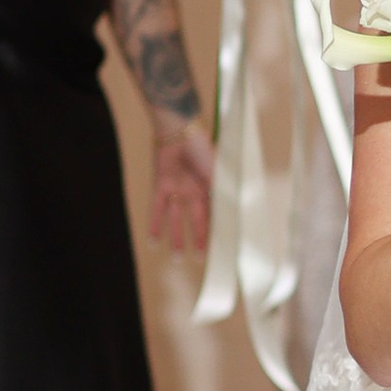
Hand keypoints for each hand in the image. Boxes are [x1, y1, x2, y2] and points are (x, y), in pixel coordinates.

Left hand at [149, 116, 215, 253]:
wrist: (179, 130)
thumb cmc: (202, 148)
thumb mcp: (218, 172)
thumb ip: (224, 193)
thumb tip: (236, 215)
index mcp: (210, 187)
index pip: (215, 214)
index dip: (217, 231)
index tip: (221, 248)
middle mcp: (194, 191)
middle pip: (197, 221)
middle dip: (199, 240)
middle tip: (200, 260)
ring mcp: (177, 190)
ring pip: (177, 220)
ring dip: (177, 238)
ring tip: (178, 258)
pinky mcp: (161, 187)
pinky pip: (157, 210)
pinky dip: (156, 226)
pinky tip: (154, 243)